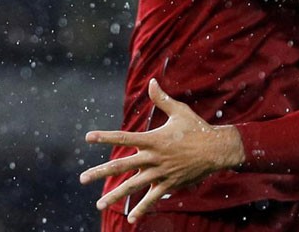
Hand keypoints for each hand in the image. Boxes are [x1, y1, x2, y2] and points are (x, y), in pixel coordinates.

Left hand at [79, 79, 244, 222]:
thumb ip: (162, 99)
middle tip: (82, 178)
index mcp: (154, 139)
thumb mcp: (179, 111)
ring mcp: (160, 172)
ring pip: (133, 186)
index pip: (124, 137)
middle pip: (122, 165)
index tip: (88, 137)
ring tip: (99, 204)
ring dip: (115, 195)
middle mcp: (154, 157)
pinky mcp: (169, 183)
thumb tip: (152, 81)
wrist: (216, 149)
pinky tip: (131, 220)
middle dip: (100, 172)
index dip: (105, 137)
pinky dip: (142, 209)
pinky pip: (153, 198)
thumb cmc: (196, 128)